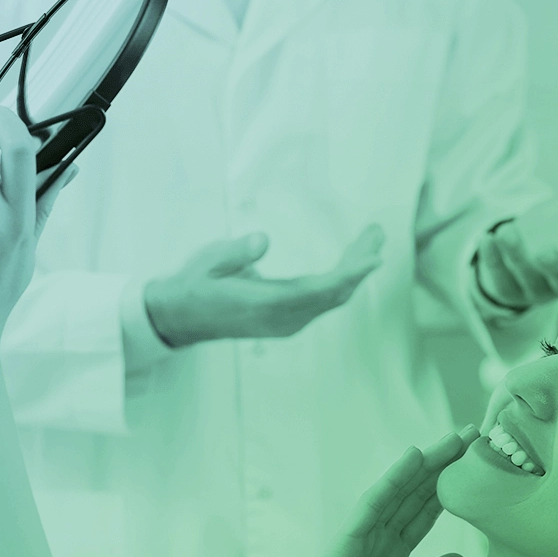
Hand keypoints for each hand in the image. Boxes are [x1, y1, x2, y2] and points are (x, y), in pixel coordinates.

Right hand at [143, 225, 383, 347]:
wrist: (181, 318)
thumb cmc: (194, 285)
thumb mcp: (208, 262)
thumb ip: (236, 253)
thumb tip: (263, 240)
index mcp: (266, 305)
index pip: (318, 290)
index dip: (349, 274)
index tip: (373, 258)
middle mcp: (283, 318)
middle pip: (334, 294)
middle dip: (359, 265)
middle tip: (377, 233)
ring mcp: (287, 323)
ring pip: (331, 299)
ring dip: (353, 272)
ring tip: (369, 242)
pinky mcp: (287, 320)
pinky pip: (322, 302)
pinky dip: (341, 282)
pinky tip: (350, 264)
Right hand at [252, 424, 480, 556]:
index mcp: (388, 555)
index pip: (424, 514)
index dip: (451, 490)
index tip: (479, 469)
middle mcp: (376, 538)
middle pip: (416, 495)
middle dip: (445, 466)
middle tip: (476, 435)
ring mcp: (360, 536)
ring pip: (399, 491)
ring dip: (427, 464)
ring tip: (456, 438)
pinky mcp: (344, 540)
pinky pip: (373, 504)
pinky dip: (393, 480)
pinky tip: (414, 457)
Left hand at [474, 190, 557, 310]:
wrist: (530, 242)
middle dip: (551, 265)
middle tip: (545, 251)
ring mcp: (534, 288)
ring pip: (525, 277)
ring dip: (515, 255)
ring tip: (506, 231)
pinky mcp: (508, 289)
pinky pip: (500, 277)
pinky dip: (492, 259)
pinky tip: (486, 239)